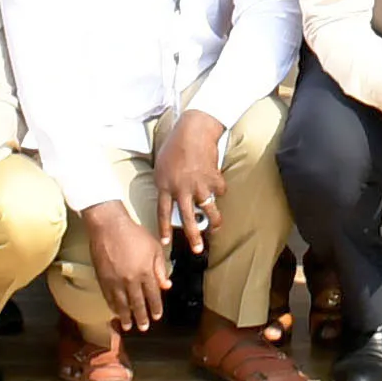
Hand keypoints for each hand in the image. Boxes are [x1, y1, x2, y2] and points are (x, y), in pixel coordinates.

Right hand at [80, 200, 172, 331]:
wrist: (108, 226)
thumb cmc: (132, 233)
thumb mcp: (154, 248)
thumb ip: (160, 267)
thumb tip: (166, 284)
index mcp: (145, 272)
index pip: (153, 295)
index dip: (156, 307)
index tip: (157, 316)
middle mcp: (131, 280)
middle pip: (138, 303)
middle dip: (142, 317)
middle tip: (144, 327)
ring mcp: (115, 280)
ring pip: (122, 304)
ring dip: (126, 316)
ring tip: (128, 326)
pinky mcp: (103, 278)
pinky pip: (108, 297)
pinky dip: (112, 306)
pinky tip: (115, 311)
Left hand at [153, 112, 226, 243]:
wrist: (194, 131)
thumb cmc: (175, 146)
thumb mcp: (162, 167)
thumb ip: (166, 185)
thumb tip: (173, 200)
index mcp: (165, 185)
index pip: (162, 213)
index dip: (164, 229)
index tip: (166, 243)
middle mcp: (181, 189)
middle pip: (187, 219)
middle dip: (193, 236)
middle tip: (197, 250)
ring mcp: (199, 185)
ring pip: (208, 210)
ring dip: (214, 221)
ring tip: (216, 227)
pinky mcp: (214, 179)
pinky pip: (219, 191)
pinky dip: (219, 189)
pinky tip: (217, 183)